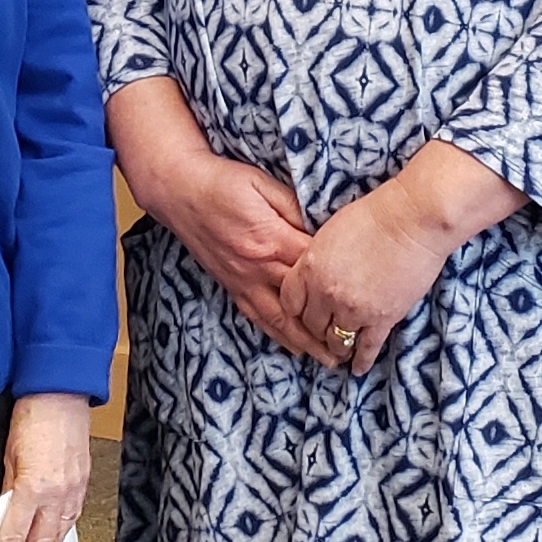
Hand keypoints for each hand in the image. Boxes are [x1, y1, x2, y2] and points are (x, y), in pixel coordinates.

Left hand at [0, 393, 92, 541]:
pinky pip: (72, 517)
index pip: (12, 539)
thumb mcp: (8, 454)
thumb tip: (2, 512)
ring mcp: (74, 490)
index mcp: (32, 488)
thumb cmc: (33, 415)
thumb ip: (6, 488)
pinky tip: (56, 540)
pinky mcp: (83, 483)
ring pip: (60, 535)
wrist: (61, 392)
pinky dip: (62, 534)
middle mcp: (56, 494)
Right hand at [138, 151, 334, 360]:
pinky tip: (291, 346)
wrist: (179, 191)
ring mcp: (242, 280)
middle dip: (327, 326)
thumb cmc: (223, 182)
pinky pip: (256, 317)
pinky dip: (276, 334)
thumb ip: (294, 208)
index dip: (337, 283)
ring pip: (278, 320)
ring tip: (328, 359)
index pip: (313, 269)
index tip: (362, 296)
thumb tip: (322, 227)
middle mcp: (257, 267)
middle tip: (353, 345)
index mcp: (270, 239)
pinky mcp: (231, 285)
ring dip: (304, 342)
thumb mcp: (263, 184)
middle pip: (301, 304)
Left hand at [276, 187, 455, 374]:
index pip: (289, 301)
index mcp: (310, 267)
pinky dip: (361, 361)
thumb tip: (315, 271)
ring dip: (336, 347)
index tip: (302, 313)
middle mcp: (326, 293)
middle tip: (322, 333)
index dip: (295, 310)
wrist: (413, 220)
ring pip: (336, 341)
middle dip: (316, 330)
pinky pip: (365, 349)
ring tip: (339, 351)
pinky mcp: (381, 320)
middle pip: (311, 325)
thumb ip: (317, 257)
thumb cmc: (375, 215)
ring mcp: (353, 310)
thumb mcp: (331, 231)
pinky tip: (358, 368)